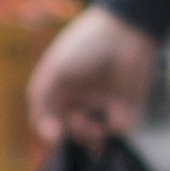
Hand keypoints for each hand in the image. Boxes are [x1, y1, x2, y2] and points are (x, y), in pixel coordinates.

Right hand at [27, 4, 159, 148]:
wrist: (124, 31)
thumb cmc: (84, 47)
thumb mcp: (54, 74)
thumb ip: (43, 106)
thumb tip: (52, 139)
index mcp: (60, 90)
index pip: (48, 122)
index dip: (49, 132)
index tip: (55, 135)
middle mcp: (80, 99)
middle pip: (70, 132)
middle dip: (73, 133)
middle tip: (80, 121)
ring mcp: (102, 104)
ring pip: (93, 136)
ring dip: (90, 136)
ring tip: (97, 129)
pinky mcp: (126, 107)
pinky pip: (117, 130)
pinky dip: (112, 130)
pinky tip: (110, 122)